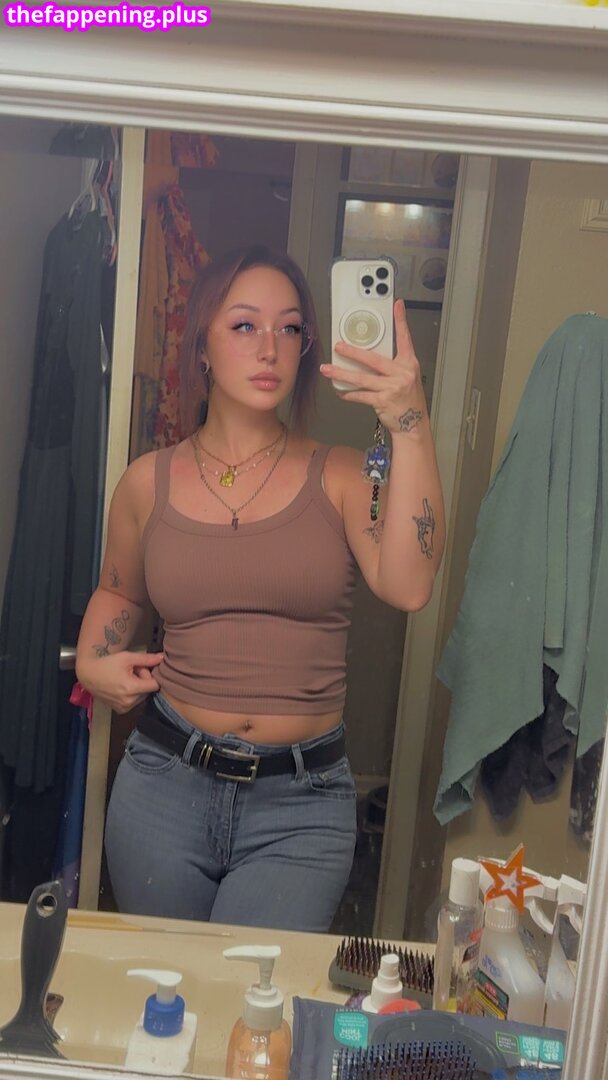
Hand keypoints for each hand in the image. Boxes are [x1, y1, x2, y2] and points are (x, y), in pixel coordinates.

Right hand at [75, 651, 163, 713]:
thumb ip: (147, 659)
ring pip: (142, 697)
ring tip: (125, 679)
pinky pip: (135, 702)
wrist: (88, 675)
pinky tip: (121, 687)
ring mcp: (124, 708)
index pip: (155, 685)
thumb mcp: (127, 657)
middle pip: (148, 691)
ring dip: (138, 688)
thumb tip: (163, 658)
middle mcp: (129, 701)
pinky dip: (132, 695)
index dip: (150, 675)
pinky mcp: (120, 711)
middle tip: (130, 672)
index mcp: (131, 688)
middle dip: (143, 681)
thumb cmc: (108, 664)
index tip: (141, 669)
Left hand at [320, 299, 425, 433]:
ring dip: (342, 373)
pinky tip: (340, 390)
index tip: (397, 305)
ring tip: (328, 369)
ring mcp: (392, 388)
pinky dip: (348, 393)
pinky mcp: (383, 401)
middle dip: (353, 352)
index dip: (401, 321)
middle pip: (374, 359)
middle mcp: (402, 374)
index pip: (405, 338)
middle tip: (338, 346)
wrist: (413, 424)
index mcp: (409, 364)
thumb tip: (368, 356)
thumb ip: (392, 365)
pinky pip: (361, 395)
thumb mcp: (407, 377)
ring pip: (362, 378)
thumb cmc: (408, 400)